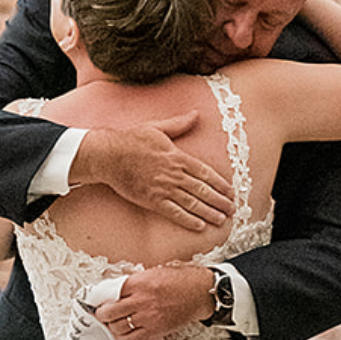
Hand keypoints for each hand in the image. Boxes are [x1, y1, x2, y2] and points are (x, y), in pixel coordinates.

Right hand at [70, 115, 233, 232]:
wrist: (108, 155)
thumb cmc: (131, 139)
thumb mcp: (157, 127)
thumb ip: (179, 124)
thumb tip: (196, 114)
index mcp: (177, 157)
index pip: (205, 173)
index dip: (220, 184)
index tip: (231, 191)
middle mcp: (173, 174)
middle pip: (202, 190)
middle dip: (219, 201)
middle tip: (232, 209)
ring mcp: (163, 188)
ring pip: (191, 203)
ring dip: (209, 212)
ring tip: (221, 219)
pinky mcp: (151, 200)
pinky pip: (173, 212)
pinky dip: (188, 220)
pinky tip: (199, 226)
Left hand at [94, 265, 213, 339]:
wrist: (201, 292)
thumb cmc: (182, 280)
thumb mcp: (154, 271)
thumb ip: (134, 281)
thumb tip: (116, 288)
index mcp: (140, 283)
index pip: (110, 293)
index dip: (102, 299)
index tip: (99, 301)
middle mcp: (142, 301)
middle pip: (110, 312)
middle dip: (103, 314)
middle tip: (102, 313)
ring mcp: (149, 318)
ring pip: (118, 327)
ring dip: (113, 326)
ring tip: (114, 322)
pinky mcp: (156, 330)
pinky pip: (133, 339)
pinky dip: (125, 337)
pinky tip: (126, 332)